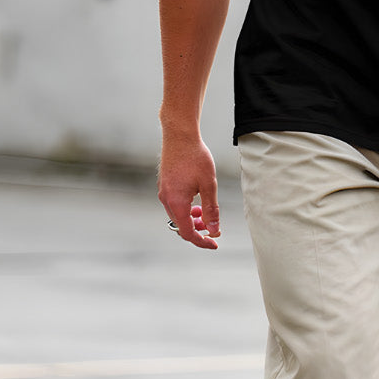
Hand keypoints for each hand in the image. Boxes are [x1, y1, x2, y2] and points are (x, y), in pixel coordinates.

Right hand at [158, 134, 220, 249]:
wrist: (180, 135)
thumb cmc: (196, 157)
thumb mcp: (209, 185)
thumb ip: (211, 210)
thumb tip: (214, 230)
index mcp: (176, 203)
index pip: (187, 232)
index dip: (202, 241)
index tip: (215, 243)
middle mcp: (166, 200)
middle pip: (180, 226)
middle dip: (197, 231)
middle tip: (213, 228)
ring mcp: (163, 192)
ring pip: (177, 216)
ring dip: (192, 219)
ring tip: (205, 214)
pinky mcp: (164, 185)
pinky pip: (174, 205)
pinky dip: (186, 209)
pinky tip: (196, 201)